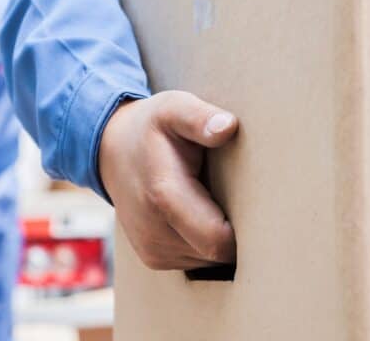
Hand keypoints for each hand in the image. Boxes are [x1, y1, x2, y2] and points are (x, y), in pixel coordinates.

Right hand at [98, 91, 238, 269]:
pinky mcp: (154, 258)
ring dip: (218, 238)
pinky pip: (195, 261)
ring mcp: (152, 249)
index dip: (245, 229)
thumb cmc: (151, 127)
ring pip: (208, 261)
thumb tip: (227, 127)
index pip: (218, 240)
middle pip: (217, 253)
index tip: (258, 204)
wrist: (111, 151)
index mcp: (164, 195)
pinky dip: (204, 243)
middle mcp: (154, 231)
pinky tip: (202, 214)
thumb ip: (200, 118)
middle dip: (236, 233)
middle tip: (242, 198)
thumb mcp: (174, 109)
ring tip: (216, 201)